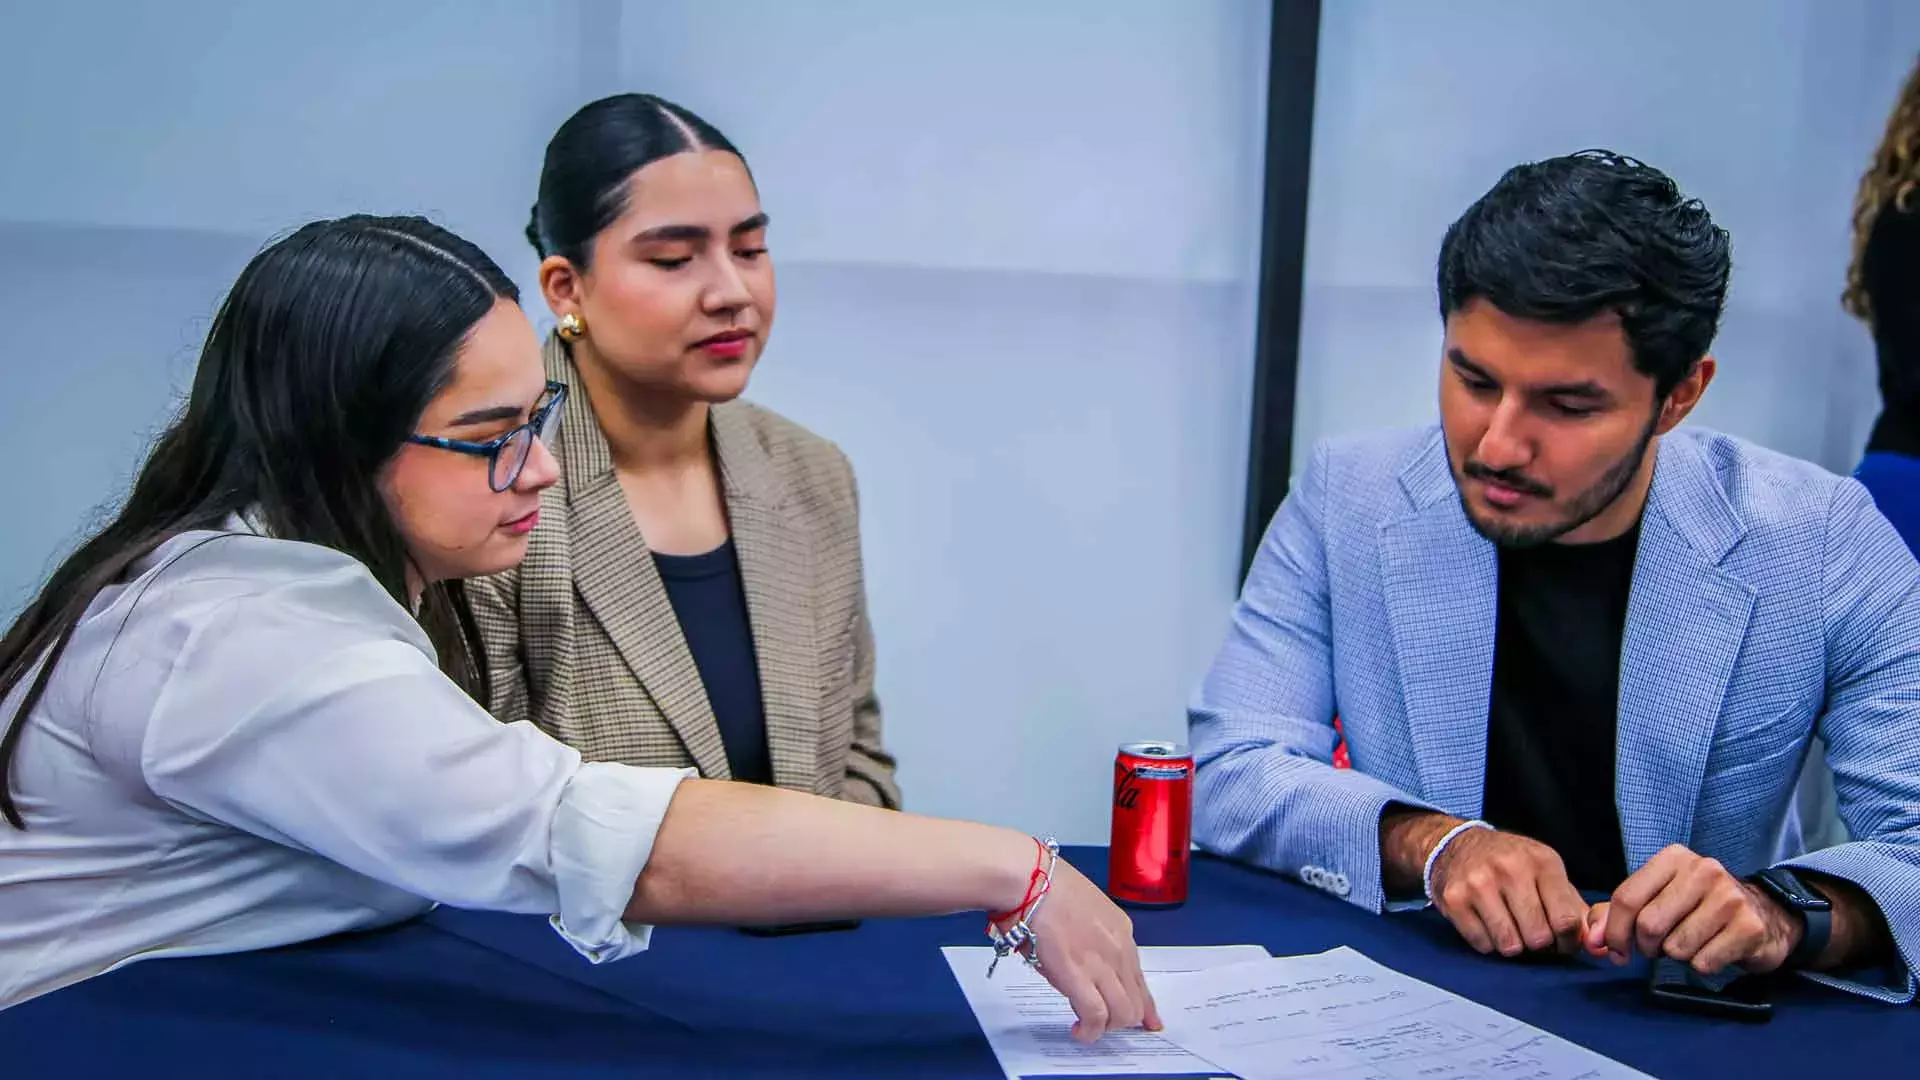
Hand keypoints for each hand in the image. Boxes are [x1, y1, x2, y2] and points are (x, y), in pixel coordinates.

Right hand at [1021, 857, 1163, 1041]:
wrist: (1028, 878)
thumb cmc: (1043, 885)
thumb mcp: (1083, 908)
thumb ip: (1091, 936)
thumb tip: (1080, 959)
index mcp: (1120, 930)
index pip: (1140, 977)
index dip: (1145, 1004)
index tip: (1148, 1021)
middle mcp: (1118, 949)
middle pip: (1136, 1001)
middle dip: (1123, 1020)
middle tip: (1102, 1026)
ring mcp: (1101, 963)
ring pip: (1122, 1013)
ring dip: (1106, 1027)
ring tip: (1086, 1027)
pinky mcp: (1078, 976)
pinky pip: (1096, 1015)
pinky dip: (1089, 1031)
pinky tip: (1078, 1031)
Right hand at [1428, 825, 1587, 957]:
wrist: (1457, 845)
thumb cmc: (1512, 864)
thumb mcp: (1547, 873)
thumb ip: (1574, 908)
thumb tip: (1596, 946)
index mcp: (1542, 862)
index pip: (1566, 920)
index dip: (1568, 941)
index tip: (1561, 941)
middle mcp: (1510, 869)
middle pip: (1539, 937)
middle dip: (1539, 944)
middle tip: (1532, 934)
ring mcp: (1479, 883)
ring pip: (1509, 945)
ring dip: (1512, 945)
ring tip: (1510, 928)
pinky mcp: (1454, 899)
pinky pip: (1482, 944)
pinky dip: (1488, 942)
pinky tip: (1487, 923)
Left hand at [1582, 844, 1800, 974]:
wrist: (1765, 915)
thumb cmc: (1698, 908)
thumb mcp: (1657, 898)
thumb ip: (1616, 914)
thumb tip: (1592, 941)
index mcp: (1673, 858)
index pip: (1627, 897)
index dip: (1614, 932)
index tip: (1615, 951)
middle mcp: (1703, 870)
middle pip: (1649, 925)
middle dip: (1647, 947)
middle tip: (1659, 948)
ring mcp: (1729, 897)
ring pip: (1676, 948)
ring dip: (1677, 956)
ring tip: (1692, 943)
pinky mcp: (1748, 927)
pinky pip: (1703, 963)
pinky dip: (1702, 966)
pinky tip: (1714, 950)